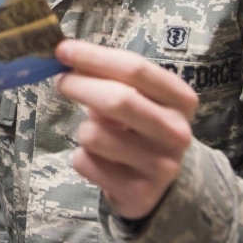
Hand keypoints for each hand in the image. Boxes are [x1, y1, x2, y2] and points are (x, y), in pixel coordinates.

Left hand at [55, 40, 197, 220]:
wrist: (158, 183)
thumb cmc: (139, 126)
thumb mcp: (137, 97)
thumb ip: (109, 76)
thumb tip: (66, 55)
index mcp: (181, 100)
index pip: (136, 69)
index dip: (94, 57)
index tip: (63, 49)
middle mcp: (177, 132)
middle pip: (119, 99)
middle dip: (80, 85)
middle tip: (61, 80)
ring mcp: (160, 166)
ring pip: (95, 135)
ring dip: (83, 129)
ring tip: (94, 133)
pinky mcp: (138, 193)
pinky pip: (86, 163)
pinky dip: (82, 157)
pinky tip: (98, 159)